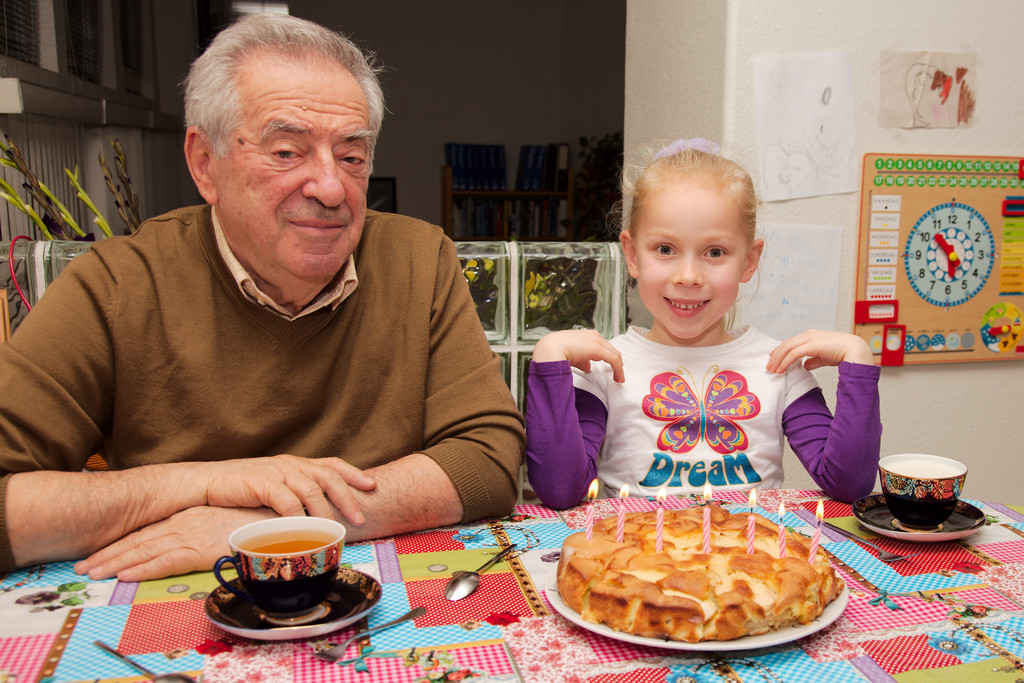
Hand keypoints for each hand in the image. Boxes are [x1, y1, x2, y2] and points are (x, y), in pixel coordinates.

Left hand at [74, 506, 275, 581]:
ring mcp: (190, 535)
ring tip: (91, 573)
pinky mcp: (198, 549)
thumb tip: (201, 541)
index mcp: (191, 515)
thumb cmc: (261, 521)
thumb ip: (211, 531)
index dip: (124, 543)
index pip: (150, 531)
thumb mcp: (230, 522)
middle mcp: (185, 522)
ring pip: (144, 551)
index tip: (103, 553)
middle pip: (139, 540)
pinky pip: (164, 561)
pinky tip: (123, 576)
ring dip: (115, 562)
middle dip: (109, 553)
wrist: (280, 516)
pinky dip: (141, 569)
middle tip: (83, 566)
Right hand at [198, 454, 376, 524]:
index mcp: (297, 463)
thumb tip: (316, 513)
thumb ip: (294, 493)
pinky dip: (299, 517)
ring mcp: (278, 472)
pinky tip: (305, 530)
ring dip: (327, 511)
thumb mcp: (274, 485)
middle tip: (359, 517)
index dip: (354, 474)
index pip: (332, 464)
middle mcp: (291, 465)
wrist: (208, 482)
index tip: (372, 485)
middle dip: (348, 497)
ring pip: (312, 490)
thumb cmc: (242, 487)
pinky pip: (287, 501)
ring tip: (336, 529)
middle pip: (329, 477)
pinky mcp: (263, 484)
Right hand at [532, 330, 624, 382]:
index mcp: (587, 335)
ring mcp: (596, 340)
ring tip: (619, 378)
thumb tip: (588, 367)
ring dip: (618, 367)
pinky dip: (618, 369)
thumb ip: (582, 361)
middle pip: (610, 350)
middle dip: (616, 363)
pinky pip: (614, 359)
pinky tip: (618, 378)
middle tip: (618, 375)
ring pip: (614, 354)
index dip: (608, 358)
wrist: (550, 348)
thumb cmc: (556, 351)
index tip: (611, 369)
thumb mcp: (572, 356)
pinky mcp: (598, 348)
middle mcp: (593, 335)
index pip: (602, 346)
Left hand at [767, 330, 872, 372]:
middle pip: (786, 344)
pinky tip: (780, 370)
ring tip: (772, 370)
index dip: (781, 350)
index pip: (791, 342)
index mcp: (812, 336)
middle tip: (769, 366)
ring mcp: (810, 339)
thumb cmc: (844, 353)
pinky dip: (785, 362)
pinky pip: (793, 354)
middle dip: (776, 356)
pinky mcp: (812, 345)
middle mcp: (809, 335)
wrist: (856, 350)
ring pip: (787, 348)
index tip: (773, 359)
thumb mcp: (825, 357)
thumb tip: (805, 366)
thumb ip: (814, 360)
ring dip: (777, 359)